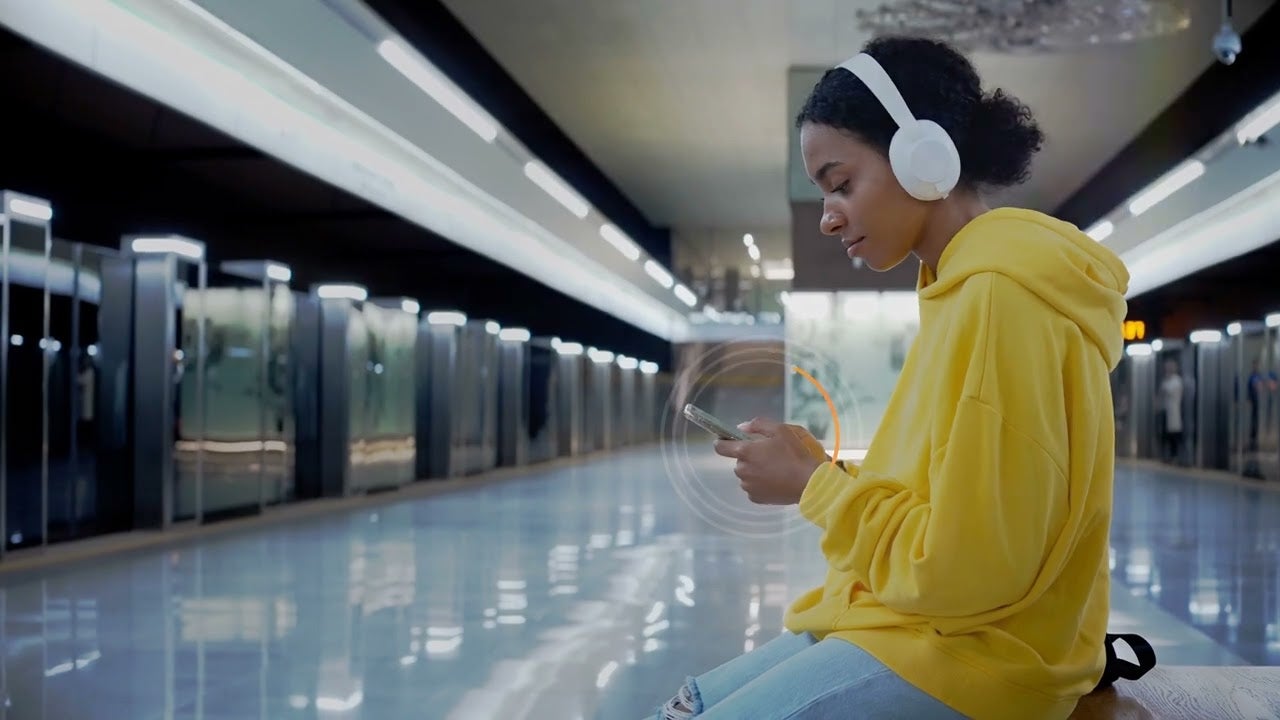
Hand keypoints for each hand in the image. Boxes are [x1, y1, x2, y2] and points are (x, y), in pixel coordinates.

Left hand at [712, 417, 826, 504]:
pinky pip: (752, 488)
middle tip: (767, 456)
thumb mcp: (780, 430)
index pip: (720, 447)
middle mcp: (742, 469)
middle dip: (749, 457)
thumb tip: (740, 428)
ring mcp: (748, 486)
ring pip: (746, 475)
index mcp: (745, 451)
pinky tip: (774, 481)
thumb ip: (757, 425)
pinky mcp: (756, 498)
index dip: (721, 442)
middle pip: (738, 461)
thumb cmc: (795, 453)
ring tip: (774, 470)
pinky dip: (760, 484)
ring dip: (754, 471)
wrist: (809, 482)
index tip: (725, 441)